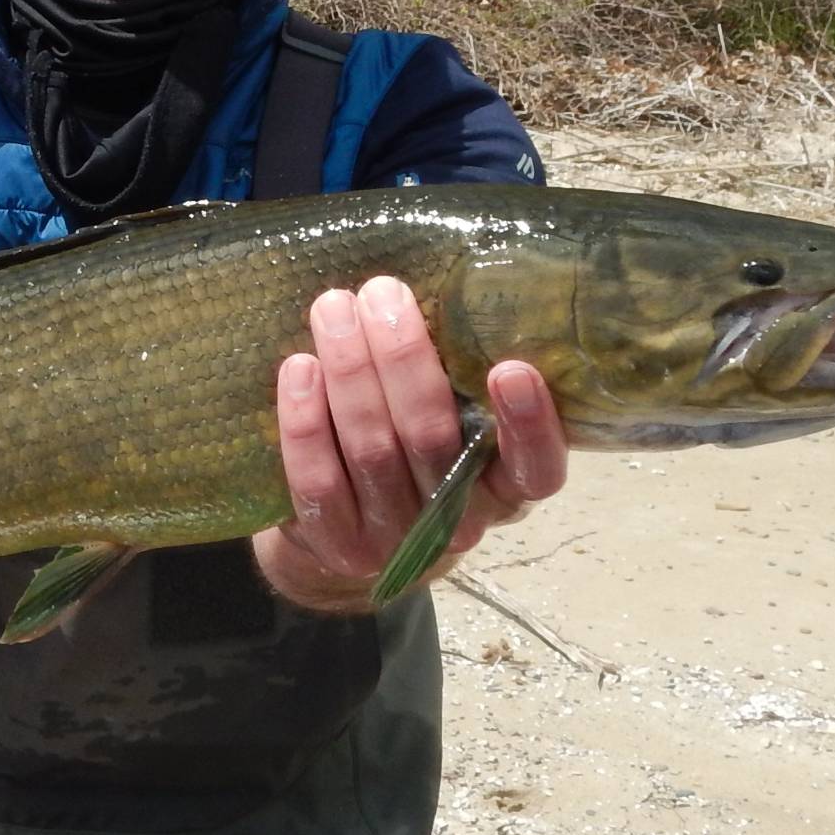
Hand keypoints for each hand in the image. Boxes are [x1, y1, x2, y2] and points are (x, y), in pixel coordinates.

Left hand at [253, 276, 567, 607]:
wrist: (349, 529)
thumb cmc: (411, 449)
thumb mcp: (453, 419)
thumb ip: (456, 376)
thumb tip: (428, 289)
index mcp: (504, 489)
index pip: (535, 470)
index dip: (529, 424)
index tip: (510, 366)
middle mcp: (458, 522)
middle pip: (432, 438)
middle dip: (403, 358)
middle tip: (382, 292)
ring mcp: (395, 540)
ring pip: (372, 450)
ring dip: (350, 371)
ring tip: (334, 308)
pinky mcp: (337, 546)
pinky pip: (317, 481)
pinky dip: (305, 421)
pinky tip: (299, 367)